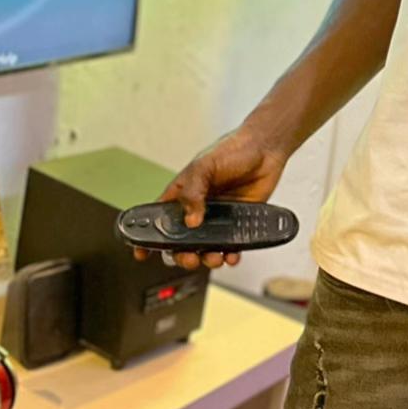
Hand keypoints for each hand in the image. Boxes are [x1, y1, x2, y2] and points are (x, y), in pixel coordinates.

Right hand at [135, 122, 287, 270]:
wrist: (265, 149)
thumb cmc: (231, 150)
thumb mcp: (204, 166)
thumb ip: (193, 192)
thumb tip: (191, 221)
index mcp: (181, 195)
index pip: (158, 219)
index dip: (148, 238)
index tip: (142, 253)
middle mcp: (197, 210)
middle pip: (181, 242)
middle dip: (182, 256)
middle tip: (190, 258)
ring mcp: (217, 219)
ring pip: (206, 249)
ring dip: (207, 259)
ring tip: (214, 258)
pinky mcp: (238, 224)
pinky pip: (231, 247)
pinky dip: (230, 256)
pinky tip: (231, 256)